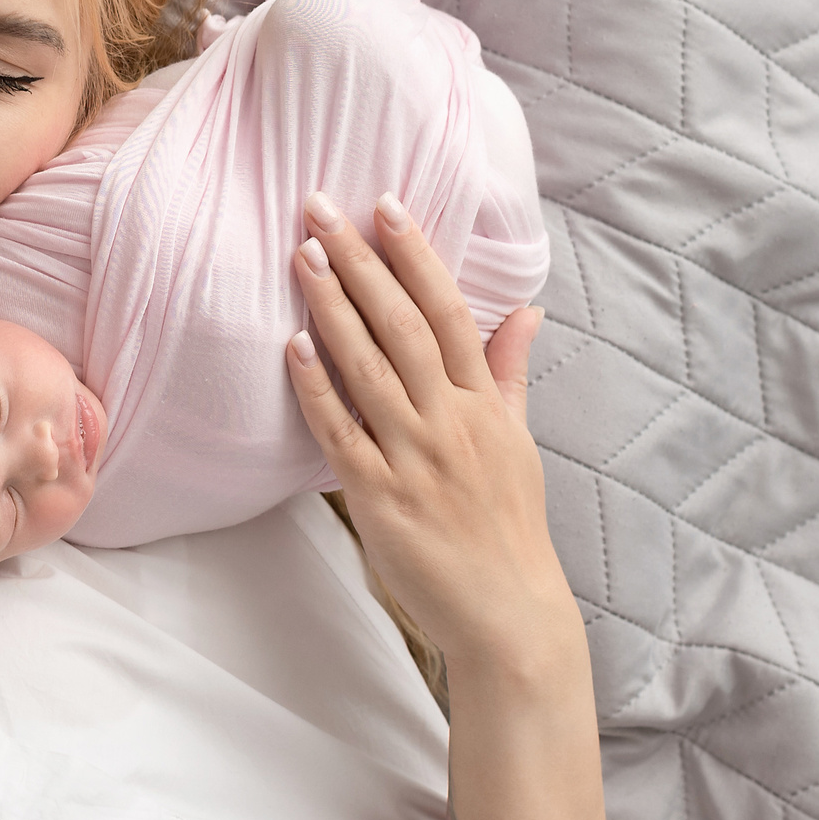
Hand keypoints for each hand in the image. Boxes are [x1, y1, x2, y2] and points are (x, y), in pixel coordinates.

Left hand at [283, 191, 579, 678]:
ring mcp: (415, 456)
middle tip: (321, 209)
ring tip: (302, 255)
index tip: (387, 207)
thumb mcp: (519, 441)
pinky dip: (317, 387)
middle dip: (361, 262)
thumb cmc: (508, 524)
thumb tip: (525, 310)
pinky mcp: (379, 495)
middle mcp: (452, 421)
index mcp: (485, 404)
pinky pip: (341, 431)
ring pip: (369, 367)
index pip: (449, 312)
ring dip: (334, 307)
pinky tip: (294, 345)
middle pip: (403, 325)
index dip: (417, 257)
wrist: (508, 612)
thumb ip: (509, 372)